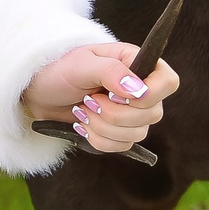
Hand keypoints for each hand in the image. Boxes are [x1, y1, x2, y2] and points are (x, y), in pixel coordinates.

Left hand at [20, 42, 178, 156]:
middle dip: (114, 113)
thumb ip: (111, 72)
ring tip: (82, 110)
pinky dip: (99, 139)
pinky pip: (122, 146)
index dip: (149, 94)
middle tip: (88, 99)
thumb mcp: (82, 64)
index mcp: (137, 63)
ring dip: (102, 126)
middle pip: (152, 114)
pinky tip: (83, 125)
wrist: (40, 92)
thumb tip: (138, 90)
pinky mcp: (120, 132)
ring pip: (137, 134)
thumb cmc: (60, 69)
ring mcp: (132, 112)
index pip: (168, 82)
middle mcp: (141, 88)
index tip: (117, 94)